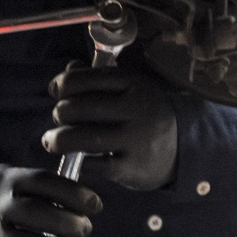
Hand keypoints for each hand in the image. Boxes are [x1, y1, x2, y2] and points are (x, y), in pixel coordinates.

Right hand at [0, 165, 102, 236]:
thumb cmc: (1, 197)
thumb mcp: (14, 179)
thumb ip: (44, 187)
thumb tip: (87, 202)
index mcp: (6, 179)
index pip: (43, 182)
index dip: (73, 193)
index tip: (96, 205)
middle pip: (34, 213)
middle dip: (67, 223)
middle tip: (87, 229)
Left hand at [43, 64, 178, 190]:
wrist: (184, 147)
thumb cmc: (146, 113)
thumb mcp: (130, 89)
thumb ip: (99, 78)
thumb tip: (68, 70)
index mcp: (133, 83)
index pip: (84, 79)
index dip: (62, 84)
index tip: (56, 91)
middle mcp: (136, 108)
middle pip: (78, 108)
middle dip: (59, 113)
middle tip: (59, 118)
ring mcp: (136, 139)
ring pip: (82, 138)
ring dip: (58, 140)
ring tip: (51, 141)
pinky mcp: (133, 167)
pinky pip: (94, 166)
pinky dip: (80, 162)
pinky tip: (77, 159)